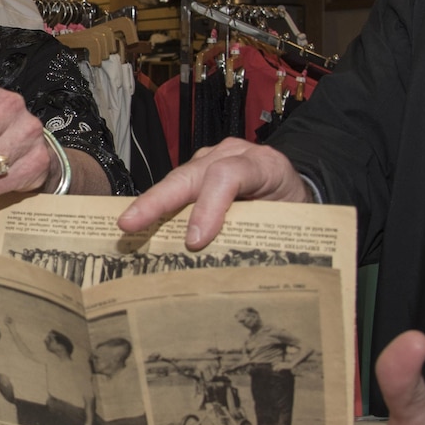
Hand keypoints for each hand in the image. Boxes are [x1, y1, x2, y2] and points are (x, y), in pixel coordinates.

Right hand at [117, 138, 309, 250]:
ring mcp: (214, 159)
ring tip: (127, 227)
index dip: (209, 207)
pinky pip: (177, 187)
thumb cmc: (294, 207)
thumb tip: (231, 269)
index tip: (195, 241)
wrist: (297, 188)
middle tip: (130, 224)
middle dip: (158, 201)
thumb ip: (260, 234)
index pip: (230, 176)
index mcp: (264, 165)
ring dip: (152, 205)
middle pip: (191, 175)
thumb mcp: (287, 221)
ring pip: (178, 180)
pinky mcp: (200, 170)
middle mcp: (234, 155)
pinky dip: (159, 206)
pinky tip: (140, 223)